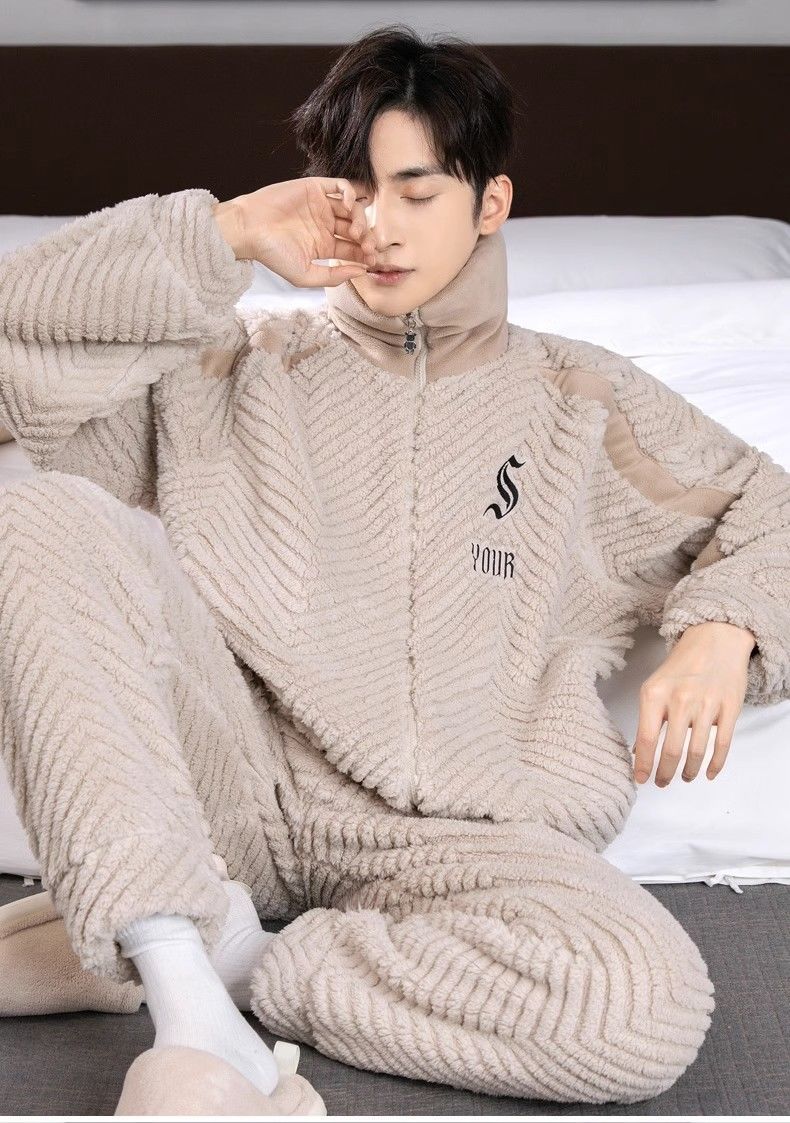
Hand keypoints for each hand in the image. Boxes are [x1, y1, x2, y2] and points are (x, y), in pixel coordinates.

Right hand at [212, 177, 376, 287]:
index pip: (354, 250)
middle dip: (367, 239)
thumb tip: (362, 273)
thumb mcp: (305, 275)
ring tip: (356, 231)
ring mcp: (321, 206)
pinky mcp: (315, 188)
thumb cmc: (273, 255)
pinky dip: (351, 194)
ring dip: (361, 219)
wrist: (249, 229)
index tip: (372, 261)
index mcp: (324, 247)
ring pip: (353, 209)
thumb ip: (333, 277)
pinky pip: (341, 186)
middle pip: (357, 229)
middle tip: (368, 247)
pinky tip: (349, 206)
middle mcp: (325, 226)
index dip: (366, 255)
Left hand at [632, 621, 754, 786]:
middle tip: (662, 782)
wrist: (714, 640)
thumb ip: (646, 718)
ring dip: (689, 771)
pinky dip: (715, 764)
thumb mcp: (654, 686)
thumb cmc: (681, 665)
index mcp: (655, 694)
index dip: (643, 764)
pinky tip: (709, 773)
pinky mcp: (729, 707)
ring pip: (696, 751)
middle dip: (665, 773)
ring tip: (684, 778)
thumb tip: (637, 751)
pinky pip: (722, 744)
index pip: (646, 738)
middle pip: (672, 750)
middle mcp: (680, 699)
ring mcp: (707, 704)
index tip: (641, 779)